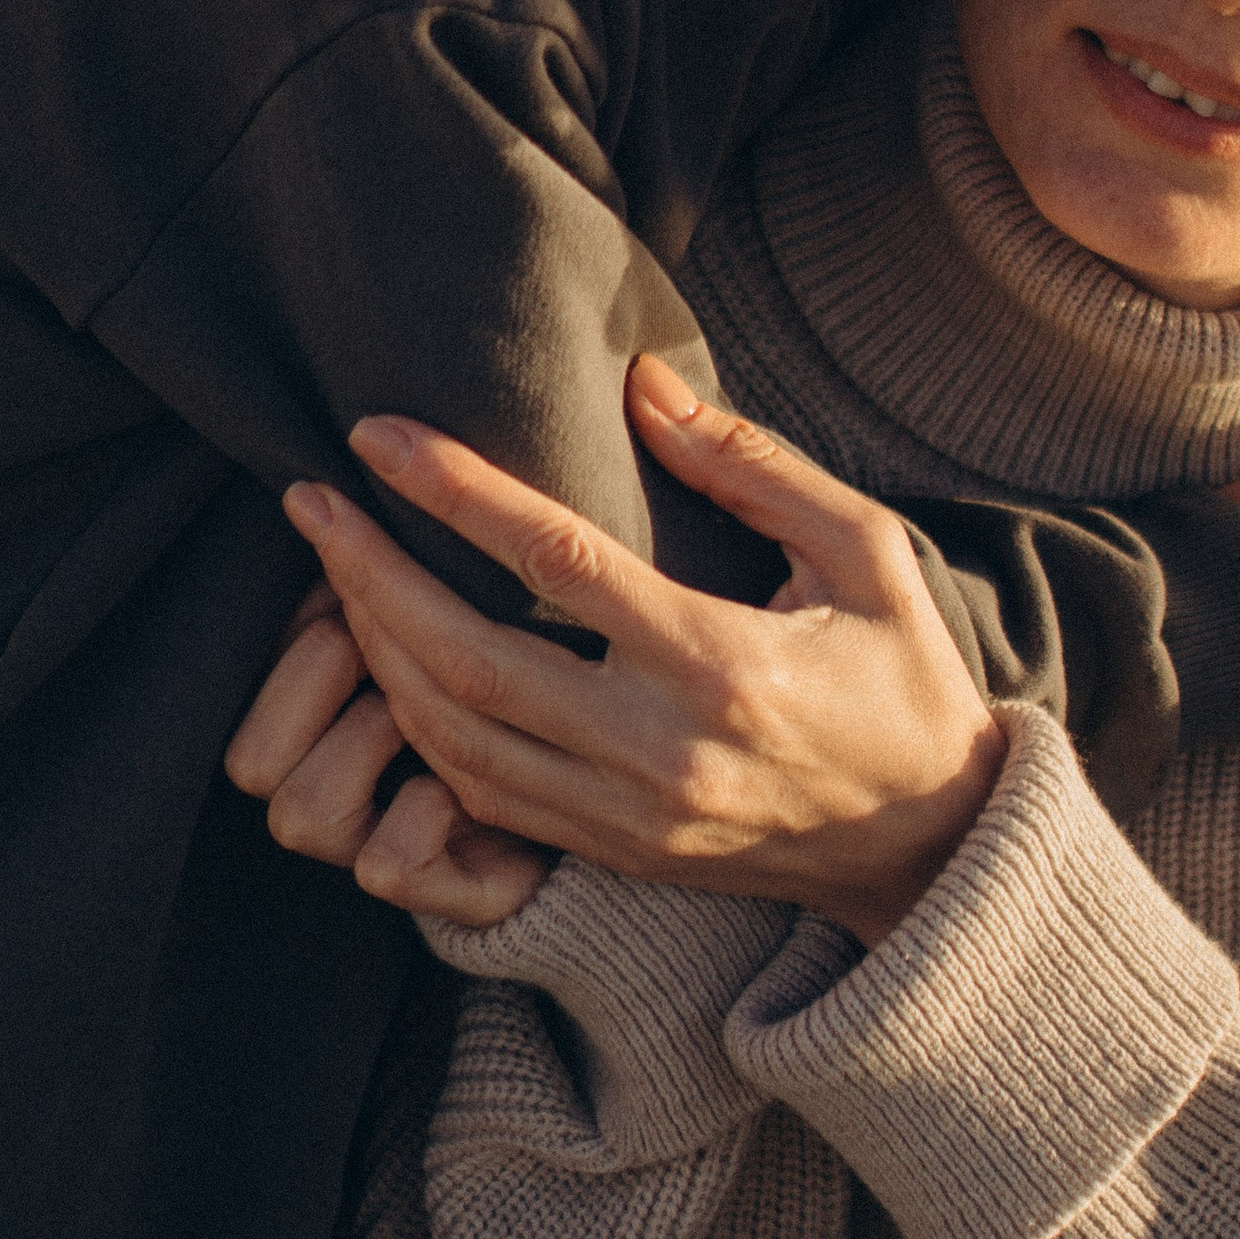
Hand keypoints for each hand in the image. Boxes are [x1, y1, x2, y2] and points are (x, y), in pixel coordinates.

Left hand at [279, 356, 1007, 949]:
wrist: (929, 845)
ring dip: (378, 654)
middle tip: (310, 504)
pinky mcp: (610, 853)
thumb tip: (643, 384)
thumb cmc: (904, 680)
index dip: (454, 491)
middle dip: (368, 578)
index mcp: (720, 663)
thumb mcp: (865, 553)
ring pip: (451, 739)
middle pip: (466, 661)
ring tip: (337, 574)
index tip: (377, 434)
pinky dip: (416, 729)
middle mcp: (658, 750)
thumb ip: (753, 466)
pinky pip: (477, 795)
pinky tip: (391, 665)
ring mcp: (625, 815)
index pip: (556, 561)